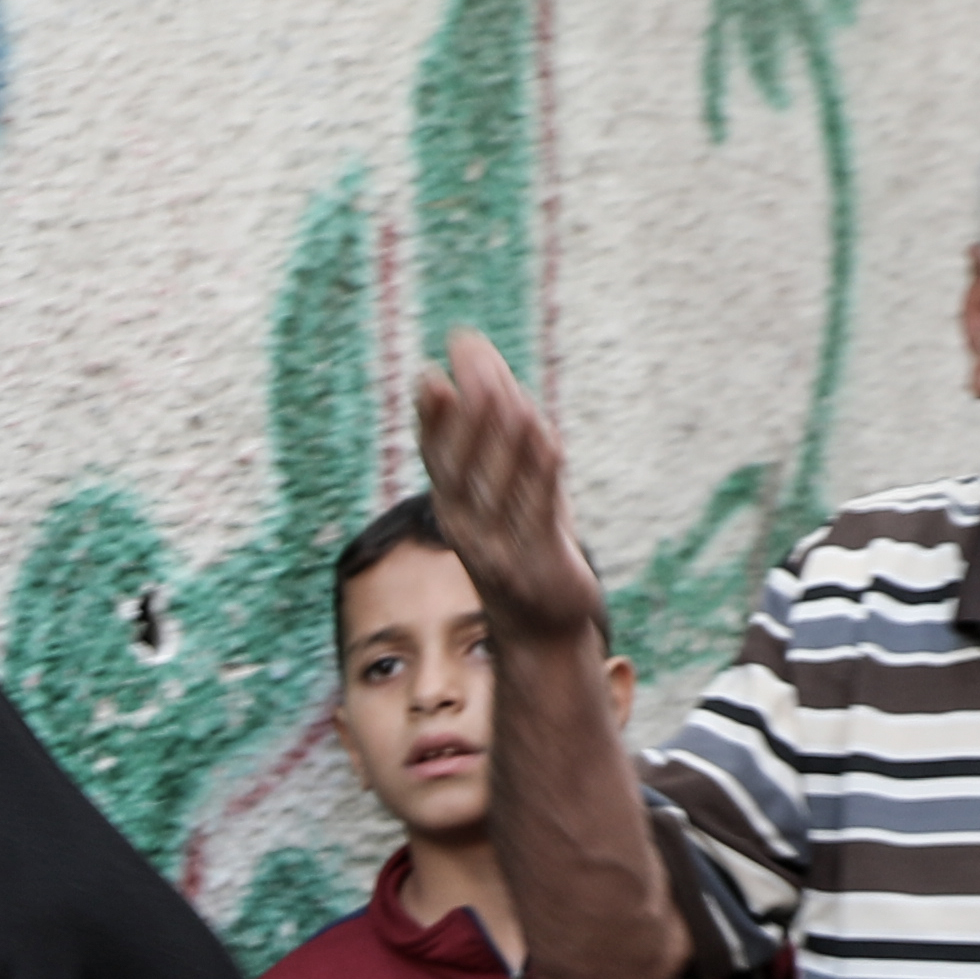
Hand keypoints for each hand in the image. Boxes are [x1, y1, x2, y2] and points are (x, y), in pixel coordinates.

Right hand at [410, 332, 612, 646]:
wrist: (540, 627)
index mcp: (451, 507)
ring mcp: (500, 548)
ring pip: (498, 487)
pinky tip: (547, 436)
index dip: (432, 418)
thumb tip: (464, 351)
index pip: (434, 457)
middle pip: (460, 468)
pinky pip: (538, 511)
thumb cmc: (521, 539)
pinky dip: (541, 474)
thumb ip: (488, 424)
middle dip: (467, 416)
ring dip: (504, 439)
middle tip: (473, 368)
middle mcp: (466, 528)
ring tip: (510, 395)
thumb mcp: (499, 485)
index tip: (432, 375)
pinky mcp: (538, 562)